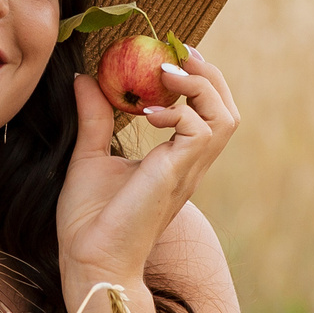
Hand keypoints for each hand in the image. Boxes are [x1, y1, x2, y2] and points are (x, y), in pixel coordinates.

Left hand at [55, 46, 240, 289]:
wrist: (89, 258)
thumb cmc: (89, 221)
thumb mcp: (89, 156)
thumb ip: (94, 118)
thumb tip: (86, 79)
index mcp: (175, 161)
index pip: (206, 113)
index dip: (196, 81)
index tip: (168, 58)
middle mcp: (189, 165)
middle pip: (227, 110)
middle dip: (209, 76)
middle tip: (177, 54)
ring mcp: (187, 171)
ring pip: (225, 117)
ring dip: (201, 86)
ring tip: (165, 74)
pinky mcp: (177, 174)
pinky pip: (200, 130)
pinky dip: (179, 111)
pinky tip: (147, 113)